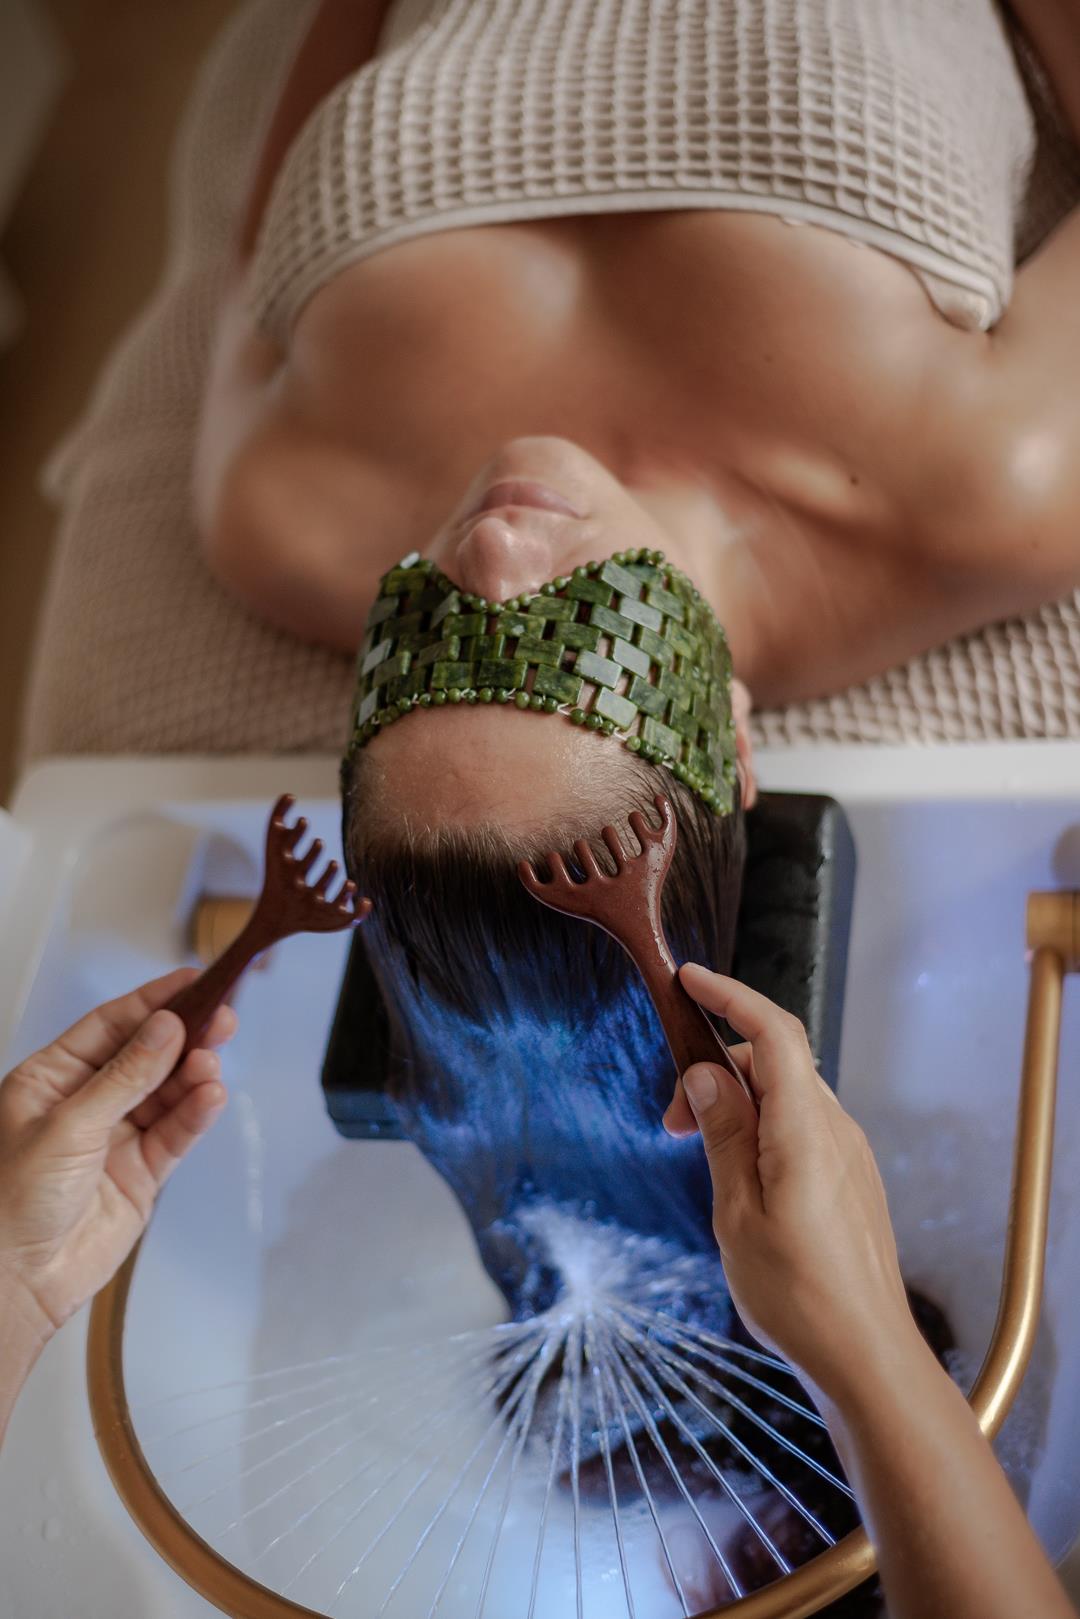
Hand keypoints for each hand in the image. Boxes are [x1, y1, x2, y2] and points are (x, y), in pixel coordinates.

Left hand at [0, 969, 235, 1344]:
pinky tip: (211, 1096)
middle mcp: (86, 1102)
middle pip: (147, 1056)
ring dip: (194, 1076)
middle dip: (185, 1036)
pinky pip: (175, 1133)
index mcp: (51, 1079)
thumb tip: (166, 1028)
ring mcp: (116, 1137)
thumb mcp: (67, 1125)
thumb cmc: (12, 1202)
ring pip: (167, 1093)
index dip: (153, 1002)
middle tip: (224, 1017)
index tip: (194, 980)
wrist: (16, 1282)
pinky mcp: (141, 1172)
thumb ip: (125, 1076)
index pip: (110, 1026)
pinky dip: (196, 1113)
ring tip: (212, 1064)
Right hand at [675, 964, 918, 1402]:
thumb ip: (724, 1135)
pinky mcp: (851, 1178)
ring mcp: (849, 1154)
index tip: (690, 980)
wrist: (866, 1358)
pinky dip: (762, 1124)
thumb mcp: (738, 1214)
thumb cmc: (798, 1298)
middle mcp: (835, 1131)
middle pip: (775, 1061)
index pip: (775, 1033)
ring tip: (696, 1148)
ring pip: (787, 1094)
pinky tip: (736, 1171)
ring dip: (737, 1099)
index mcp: (805, 1132)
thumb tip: (706, 1073)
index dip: (731, 996)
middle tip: (668, 1120)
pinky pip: (802, 1125)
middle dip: (716, 1066)